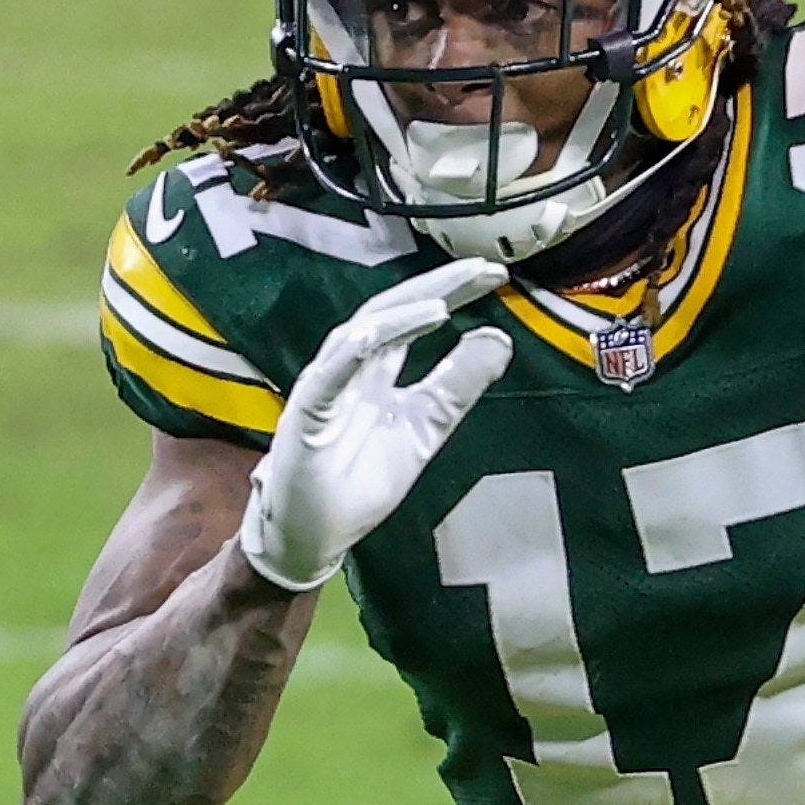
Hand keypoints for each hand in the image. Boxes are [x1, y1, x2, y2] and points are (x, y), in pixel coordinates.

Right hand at [236, 259, 513, 591]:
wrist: (315, 534)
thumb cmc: (359, 481)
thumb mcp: (425, 428)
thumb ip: (457, 386)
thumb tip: (499, 340)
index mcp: (377, 372)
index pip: (414, 317)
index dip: (451, 292)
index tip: (492, 274)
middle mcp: (350, 371)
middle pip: (389, 313)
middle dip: (433, 288)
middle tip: (478, 270)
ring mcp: (325, 390)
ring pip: (357, 338)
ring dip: (397, 317)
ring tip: (441, 303)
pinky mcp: (305, 419)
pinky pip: (325, 379)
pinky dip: (349, 355)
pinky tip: (373, 335)